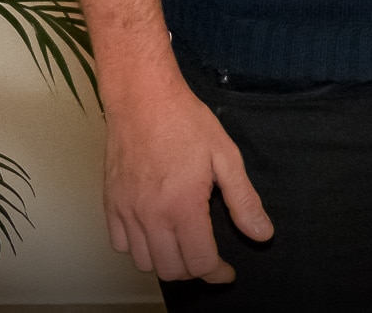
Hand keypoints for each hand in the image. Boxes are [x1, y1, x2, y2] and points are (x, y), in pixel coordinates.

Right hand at [102, 70, 272, 282]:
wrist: (143, 99)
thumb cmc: (187, 123)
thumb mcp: (226, 157)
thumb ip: (243, 200)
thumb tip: (262, 234)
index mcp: (182, 206)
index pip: (199, 262)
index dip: (216, 273)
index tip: (227, 271)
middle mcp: (149, 215)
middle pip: (170, 270)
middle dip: (194, 271)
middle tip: (208, 257)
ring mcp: (126, 211)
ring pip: (143, 262)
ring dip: (166, 261)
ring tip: (183, 245)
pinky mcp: (110, 204)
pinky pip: (120, 244)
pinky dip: (138, 248)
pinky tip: (155, 231)